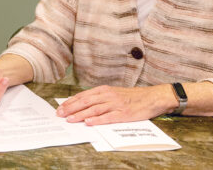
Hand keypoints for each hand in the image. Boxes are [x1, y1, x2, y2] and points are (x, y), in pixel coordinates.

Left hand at [55, 85, 175, 125]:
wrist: (153, 97)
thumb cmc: (133, 97)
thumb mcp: (115, 93)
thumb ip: (101, 98)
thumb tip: (84, 104)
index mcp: (105, 90)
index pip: (84, 95)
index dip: (71, 102)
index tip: (60, 107)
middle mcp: (109, 96)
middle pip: (86, 102)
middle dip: (71, 108)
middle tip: (60, 114)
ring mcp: (116, 105)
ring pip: (94, 109)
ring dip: (80, 115)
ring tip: (70, 119)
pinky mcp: (123, 114)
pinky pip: (108, 117)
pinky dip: (98, 120)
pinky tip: (89, 123)